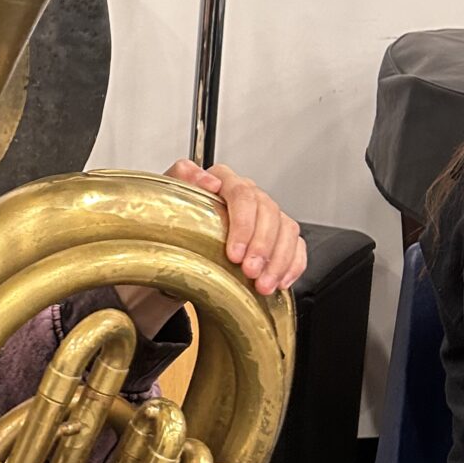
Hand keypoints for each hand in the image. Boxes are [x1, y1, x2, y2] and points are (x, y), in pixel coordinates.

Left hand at [163, 158, 306, 295]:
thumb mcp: (167, 196)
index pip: (243, 195)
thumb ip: (181, 177)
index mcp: (224, 180)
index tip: (235, 254)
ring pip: (287, 230)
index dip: (244, 226)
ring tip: (263, 285)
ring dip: (278, 261)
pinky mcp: (278, 234)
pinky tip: (280, 282)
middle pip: (269, 213)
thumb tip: (207, 180)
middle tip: (250, 273)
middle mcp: (250, 194)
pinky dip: (293, 265)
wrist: (176, 244)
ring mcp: (267, 214)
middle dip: (262, 248)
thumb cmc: (173, 219)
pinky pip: (296, 246)